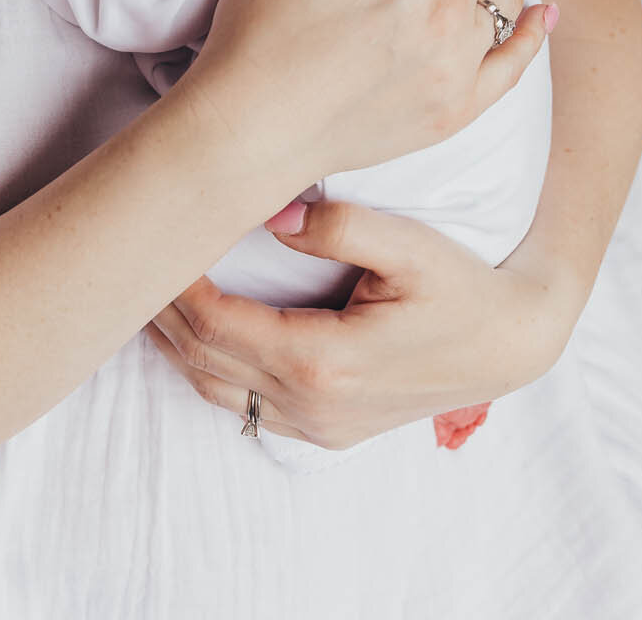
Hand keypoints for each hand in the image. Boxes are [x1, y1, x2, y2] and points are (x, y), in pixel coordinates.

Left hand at [146, 198, 575, 448]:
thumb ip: (338, 225)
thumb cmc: (462, 285)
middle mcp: (313, 406)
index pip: (218, 326)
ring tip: (147, 289)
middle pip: (206, 361)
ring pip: (218, 391)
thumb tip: (272, 212)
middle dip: (161, 311)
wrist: (511, 341)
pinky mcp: (329, 430)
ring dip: (179, 343)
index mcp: (324, 361)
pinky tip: (195, 331)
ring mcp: (320, 426)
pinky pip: (248, 406)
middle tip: (130, 257)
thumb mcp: (408, 244)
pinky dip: (211, 368)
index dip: (174, 286)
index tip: (150, 241)